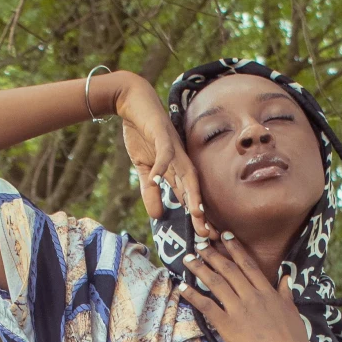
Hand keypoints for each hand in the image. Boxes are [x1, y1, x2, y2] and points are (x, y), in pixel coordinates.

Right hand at [115, 71, 211, 237]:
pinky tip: (159, 178)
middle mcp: (181, 160)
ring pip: (187, 173)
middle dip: (201, 211)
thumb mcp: (144, 169)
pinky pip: (165, 153)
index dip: (197, 217)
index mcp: (178, 169)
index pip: (189, 196)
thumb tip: (157, 215)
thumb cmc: (142, 135)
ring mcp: (174, 147)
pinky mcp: (162, 134)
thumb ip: (151, 190)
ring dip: (192, 193)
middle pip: (194, 189)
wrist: (133, 103)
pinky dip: (162, 166)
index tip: (204, 238)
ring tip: (196, 212)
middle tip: (208, 233)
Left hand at [181, 235, 316, 341]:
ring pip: (216, 283)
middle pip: (229, 269)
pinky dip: (194, 296)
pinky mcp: (229, 327)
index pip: (248, 265)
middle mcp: (252, 297)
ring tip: (188, 259)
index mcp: (268, 293)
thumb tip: (286, 278)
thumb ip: (286, 294)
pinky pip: (207, 307)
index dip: (235, 249)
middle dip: (212, 254)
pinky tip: (182, 287)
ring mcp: (239, 310)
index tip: (224, 236)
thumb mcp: (293, 313)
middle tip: (199, 243)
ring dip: (200, 269)